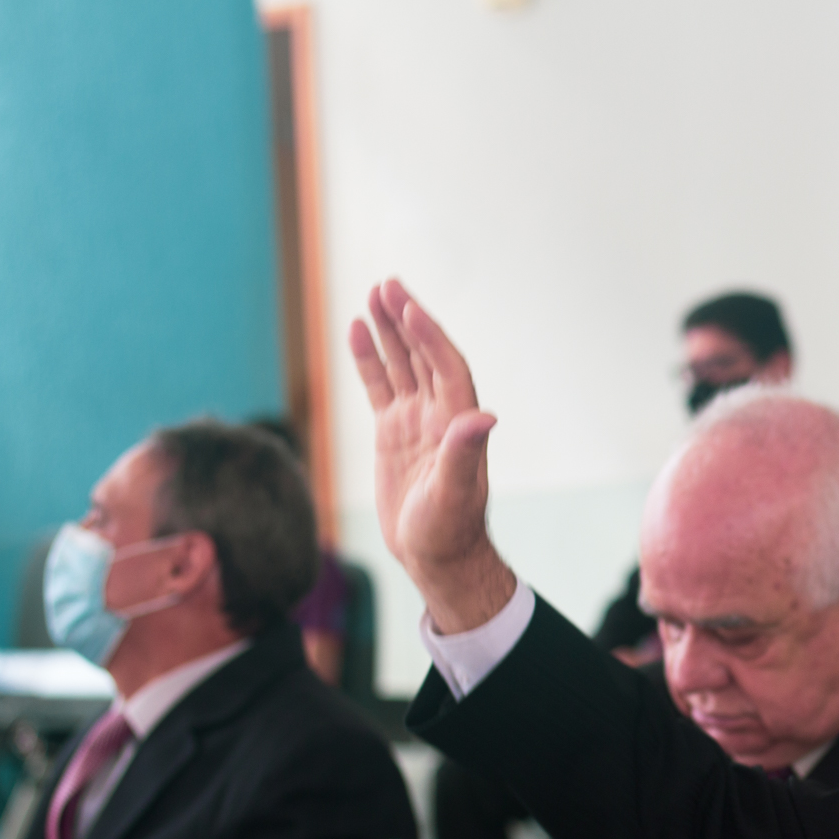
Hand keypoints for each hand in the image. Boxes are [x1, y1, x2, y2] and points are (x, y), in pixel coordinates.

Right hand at [350, 280, 514, 631]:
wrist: (437, 555)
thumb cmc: (449, 529)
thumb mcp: (454, 493)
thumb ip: (463, 453)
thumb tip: (483, 417)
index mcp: (458, 422)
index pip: (446, 366)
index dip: (430, 336)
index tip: (410, 305)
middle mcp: (439, 415)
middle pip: (424, 355)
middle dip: (407, 319)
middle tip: (388, 283)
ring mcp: (415, 421)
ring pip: (401, 364)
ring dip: (388, 330)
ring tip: (372, 294)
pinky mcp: (393, 433)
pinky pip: (380, 386)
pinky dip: (368, 359)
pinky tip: (355, 331)